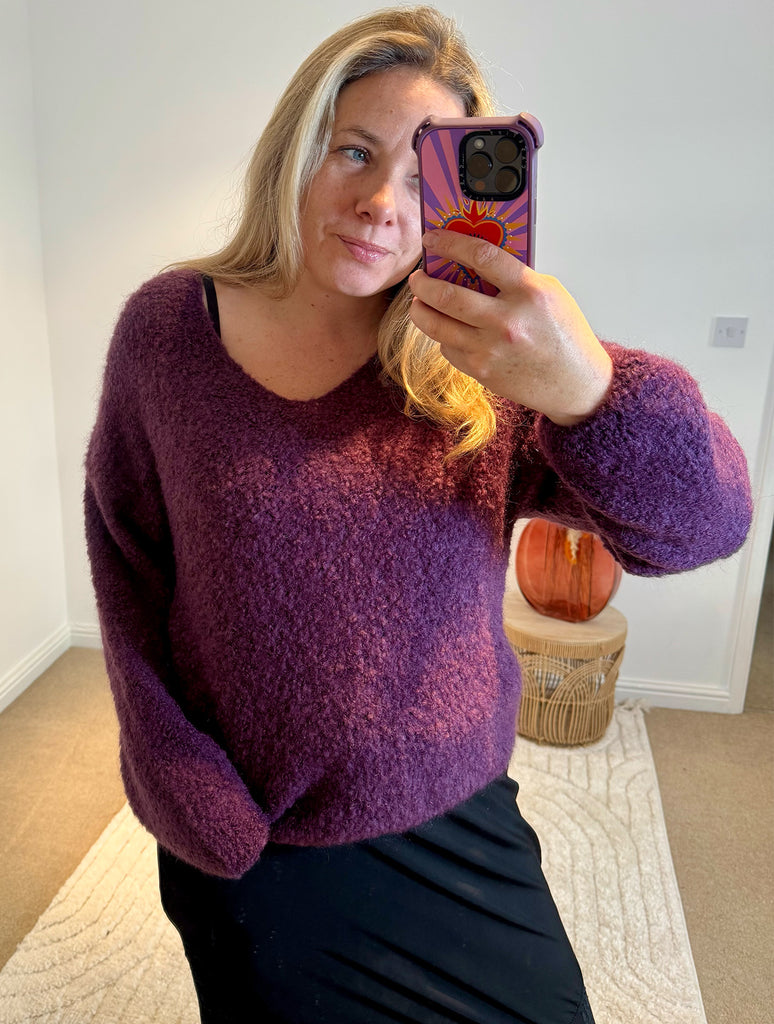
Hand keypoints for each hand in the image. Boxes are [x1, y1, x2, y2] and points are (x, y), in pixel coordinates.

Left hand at [408, 230, 612, 425]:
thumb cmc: (564, 334)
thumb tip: (471, 260)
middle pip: (446, 295)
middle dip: (422, 282)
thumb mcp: (549, 293)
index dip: (450, 243)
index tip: (433, 238)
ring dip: (420, 309)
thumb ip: (513, 276)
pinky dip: (443, 335)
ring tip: (419, 301)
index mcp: (529, 292)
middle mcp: (506, 321)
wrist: (574, 383)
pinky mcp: (481, 370)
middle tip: (417, 276)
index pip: (481, 256)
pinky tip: (448, 328)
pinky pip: (447, 348)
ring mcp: (490, 349)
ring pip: (437, 325)